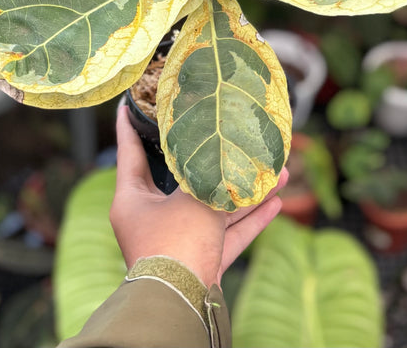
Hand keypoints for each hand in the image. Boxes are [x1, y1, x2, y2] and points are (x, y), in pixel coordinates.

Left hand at [110, 105, 287, 288]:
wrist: (182, 303)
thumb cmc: (175, 244)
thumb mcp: (190, 199)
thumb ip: (208, 176)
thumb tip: (226, 156)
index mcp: (133, 200)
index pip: (129, 152)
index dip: (130, 125)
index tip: (129, 103)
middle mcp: (152, 219)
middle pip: (183, 180)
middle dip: (213, 161)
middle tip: (220, 133)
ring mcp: (177, 241)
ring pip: (214, 208)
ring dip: (244, 192)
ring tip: (276, 170)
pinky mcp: (200, 261)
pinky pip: (227, 235)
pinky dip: (250, 219)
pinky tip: (277, 202)